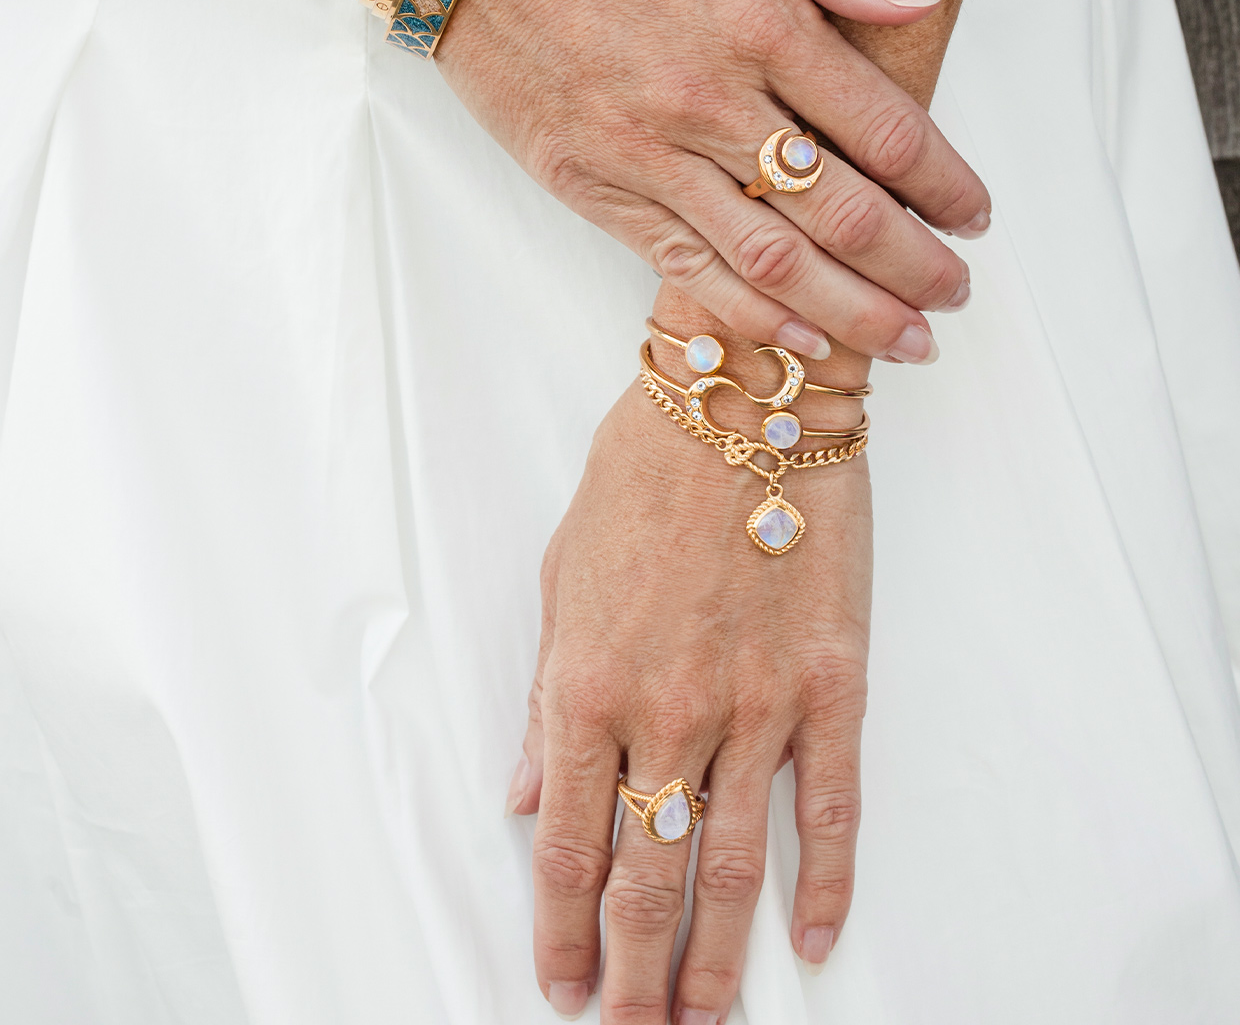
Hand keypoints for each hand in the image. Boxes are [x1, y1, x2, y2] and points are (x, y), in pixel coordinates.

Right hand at [439, 0, 988, 363]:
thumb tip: (921, 0)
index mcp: (758, 19)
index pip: (884, 128)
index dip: (945, 185)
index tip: (974, 219)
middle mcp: (710, 98)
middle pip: (841, 211)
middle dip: (912, 268)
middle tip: (954, 299)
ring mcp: (647, 152)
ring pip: (769, 257)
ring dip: (849, 311)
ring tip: (903, 345)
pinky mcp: (593, 187)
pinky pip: (682, 265)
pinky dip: (746, 311)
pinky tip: (796, 339)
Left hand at [506, 367, 871, 1021]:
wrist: (745, 400)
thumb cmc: (644, 474)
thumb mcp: (563, 577)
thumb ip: (547, 700)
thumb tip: (529, 796)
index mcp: (590, 686)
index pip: (571, 845)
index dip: (562, 930)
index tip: (562, 986)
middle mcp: (671, 712)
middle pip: (650, 878)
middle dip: (635, 975)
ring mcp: (759, 704)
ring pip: (736, 866)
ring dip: (719, 958)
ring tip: (705, 1021)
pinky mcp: (832, 685)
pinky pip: (832, 808)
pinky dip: (826, 884)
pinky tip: (816, 938)